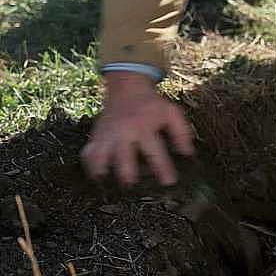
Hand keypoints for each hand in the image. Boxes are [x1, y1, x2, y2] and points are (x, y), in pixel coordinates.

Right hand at [81, 72, 194, 186]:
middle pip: (122, 156)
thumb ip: (181, 133)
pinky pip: (87, 154)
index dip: (162, 168)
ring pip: (100, 156)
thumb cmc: (151, 104)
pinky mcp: (96, 137)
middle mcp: (123, 133)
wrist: (127, 87)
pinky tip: (96, 178)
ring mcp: (107, 135)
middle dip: (127, 174)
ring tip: (108, 187)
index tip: (169, 182)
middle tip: (132, 188)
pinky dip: (90, 166)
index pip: (154, 151)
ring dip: (103, 172)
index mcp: (144, 127)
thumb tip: (188, 153)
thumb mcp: (171, 113)